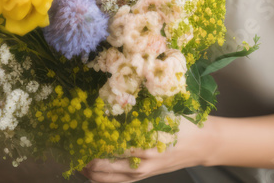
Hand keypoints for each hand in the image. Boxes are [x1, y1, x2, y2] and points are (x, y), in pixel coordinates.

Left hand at [81, 115, 216, 181]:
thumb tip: (112, 97)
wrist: (202, 144)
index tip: (78, 130)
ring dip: (88, 171)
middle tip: (72, 147)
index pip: (109, 145)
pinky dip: (100, 178)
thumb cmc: (183, 124)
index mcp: (144, 144)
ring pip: (106, 179)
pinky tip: (91, 170)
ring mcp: (140, 173)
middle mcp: (140, 163)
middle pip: (102, 166)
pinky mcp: (141, 178)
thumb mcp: (162, 113)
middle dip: (84, 158)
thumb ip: (139, 110)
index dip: (91, 139)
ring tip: (77, 160)